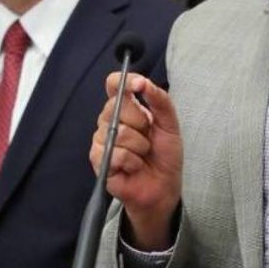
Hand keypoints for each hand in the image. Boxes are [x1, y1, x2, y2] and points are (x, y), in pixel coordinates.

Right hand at [90, 72, 182, 249]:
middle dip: (141, 122)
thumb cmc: (165, 155)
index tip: (138, 85)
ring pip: (119, 132)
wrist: (164, 186)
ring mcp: (101, 140)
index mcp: (126, 108)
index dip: (123, 81)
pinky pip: (116, 153)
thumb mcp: (169, 124)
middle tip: (148, 137)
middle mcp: (110, 121)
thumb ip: (159, 99)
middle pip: (116, 106)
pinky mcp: (99, 160)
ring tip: (142, 155)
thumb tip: (143, 82)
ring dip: (140, 146)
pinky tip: (135, 167)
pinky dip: (133, 162)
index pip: (114, 84)